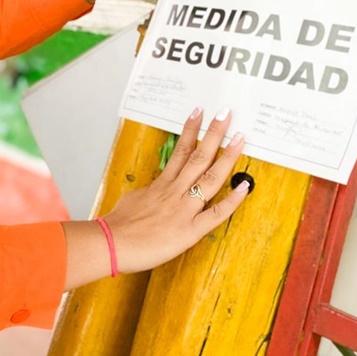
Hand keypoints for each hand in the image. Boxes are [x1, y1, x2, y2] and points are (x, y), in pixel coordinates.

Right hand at [62, 108, 248, 288]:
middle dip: (213, 133)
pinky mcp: (190, 231)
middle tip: (225, 114)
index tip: (199, 113)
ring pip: (210, 178)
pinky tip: (244, 187)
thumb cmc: (118, 224)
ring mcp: (184, 209)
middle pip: (198, 157)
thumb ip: (149, 192)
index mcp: (162, 185)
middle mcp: (175, 192)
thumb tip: (155, 189)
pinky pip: (216, 213)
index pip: (180, 151)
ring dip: (227, 157)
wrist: (111, 244)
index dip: (191, 130)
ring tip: (239, 138)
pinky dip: (232, 201)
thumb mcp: (133, 199)